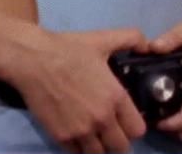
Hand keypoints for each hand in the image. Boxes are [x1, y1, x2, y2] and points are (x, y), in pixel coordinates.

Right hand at [7, 27, 149, 153]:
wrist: (34, 60)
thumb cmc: (70, 49)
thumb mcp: (105, 39)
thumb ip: (132, 39)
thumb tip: (148, 47)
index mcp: (115, 97)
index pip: (138, 129)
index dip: (136, 126)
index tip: (130, 120)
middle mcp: (101, 119)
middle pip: (121, 147)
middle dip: (120, 140)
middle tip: (114, 130)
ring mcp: (80, 131)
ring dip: (101, 147)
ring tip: (98, 136)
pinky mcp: (60, 137)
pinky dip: (81, 148)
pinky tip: (80, 136)